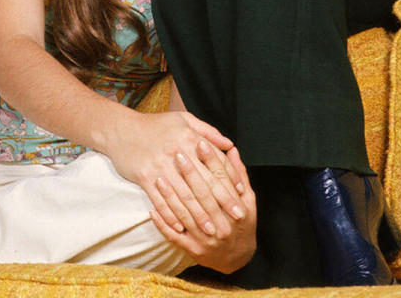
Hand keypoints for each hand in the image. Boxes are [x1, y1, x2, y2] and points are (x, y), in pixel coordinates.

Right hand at [105, 110, 250, 259]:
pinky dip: (171, 216)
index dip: (229, 180)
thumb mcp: (183, 119)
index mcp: (188, 138)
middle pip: (202, 183)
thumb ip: (207, 131)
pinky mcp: (144, 178)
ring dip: (198, 216)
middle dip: (219, 204)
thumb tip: (229, 144)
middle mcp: (176, 153)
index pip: (215, 163)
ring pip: (183, 196)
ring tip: (210, 230)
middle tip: (232, 220)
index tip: (241, 196)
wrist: (121, 129)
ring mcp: (160, 167)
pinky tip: (181, 227)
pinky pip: (161, 201)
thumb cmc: (155, 124)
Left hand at [150, 144, 256, 272]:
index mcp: (237, 208)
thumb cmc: (242, 223)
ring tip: (159, 177)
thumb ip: (239, 174)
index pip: (222, 180)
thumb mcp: (248, 200)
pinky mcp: (194, 249)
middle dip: (190, 173)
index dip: (212, 160)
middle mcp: (222, 224)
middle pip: (204, 195)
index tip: (200, 143)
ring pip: (186, 214)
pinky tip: (152, 210)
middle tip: (177, 154)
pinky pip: (175, 236)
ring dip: (171, 196)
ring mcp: (207, 238)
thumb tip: (231, 149)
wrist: (238, 258)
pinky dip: (163, 223)